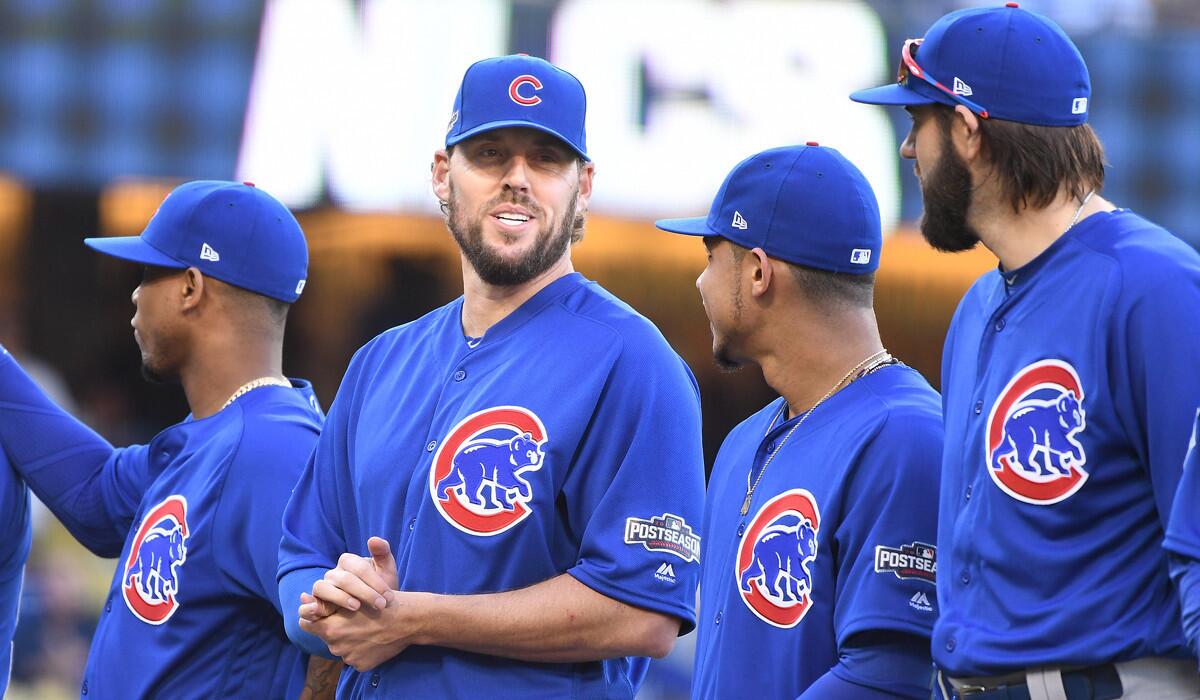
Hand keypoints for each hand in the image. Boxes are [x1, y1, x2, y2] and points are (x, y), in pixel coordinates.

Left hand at [299, 590, 429, 671]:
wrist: (408, 620)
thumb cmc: (379, 602)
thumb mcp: (351, 596)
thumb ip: (323, 602)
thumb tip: (302, 598)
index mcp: (330, 628)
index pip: (306, 624)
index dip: (314, 616)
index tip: (324, 611)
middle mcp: (336, 646)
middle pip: (326, 635)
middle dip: (335, 627)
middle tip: (354, 619)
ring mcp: (349, 658)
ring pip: (342, 646)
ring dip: (350, 638)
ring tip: (368, 627)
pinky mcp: (361, 666)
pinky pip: (355, 657)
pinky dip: (362, 649)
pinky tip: (374, 639)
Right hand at [308, 537, 398, 614]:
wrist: (376, 610)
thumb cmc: (381, 589)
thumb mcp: (387, 571)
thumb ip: (382, 553)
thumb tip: (372, 539)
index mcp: (348, 561)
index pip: (359, 568)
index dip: (375, 582)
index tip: (389, 596)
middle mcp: (333, 573)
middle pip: (345, 579)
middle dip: (365, 592)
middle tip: (381, 605)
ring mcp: (323, 588)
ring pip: (323, 588)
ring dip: (340, 598)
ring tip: (357, 607)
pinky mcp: (317, 605)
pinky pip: (307, 605)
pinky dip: (309, 608)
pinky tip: (319, 612)